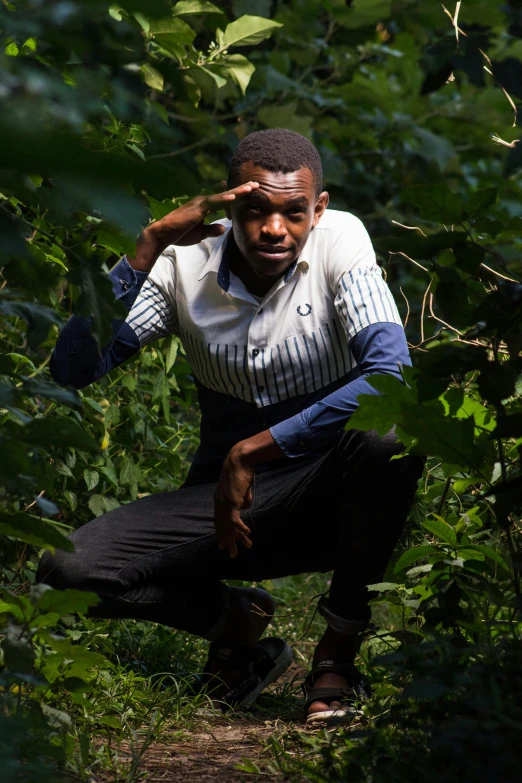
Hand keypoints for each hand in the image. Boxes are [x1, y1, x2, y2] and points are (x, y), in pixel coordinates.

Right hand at [128, 181, 258, 271]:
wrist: (163, 235)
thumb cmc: (180, 234)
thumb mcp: (200, 233)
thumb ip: (212, 229)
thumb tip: (223, 227)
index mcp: (205, 206)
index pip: (225, 201)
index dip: (238, 196)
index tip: (251, 193)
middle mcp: (203, 201)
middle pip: (226, 195)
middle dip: (242, 190)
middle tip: (257, 185)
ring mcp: (200, 203)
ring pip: (222, 196)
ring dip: (237, 192)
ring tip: (251, 188)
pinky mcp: (197, 208)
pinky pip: (213, 202)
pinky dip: (224, 199)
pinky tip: (234, 197)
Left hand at [214, 446, 254, 558]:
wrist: (240, 459)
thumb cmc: (242, 471)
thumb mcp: (241, 488)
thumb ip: (242, 499)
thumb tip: (245, 507)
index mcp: (219, 499)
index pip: (219, 520)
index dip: (221, 532)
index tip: (223, 543)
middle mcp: (219, 503)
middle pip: (222, 526)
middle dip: (227, 540)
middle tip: (231, 553)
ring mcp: (224, 502)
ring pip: (228, 526)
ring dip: (235, 539)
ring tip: (239, 550)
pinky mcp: (232, 501)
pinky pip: (234, 519)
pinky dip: (239, 528)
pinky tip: (246, 533)